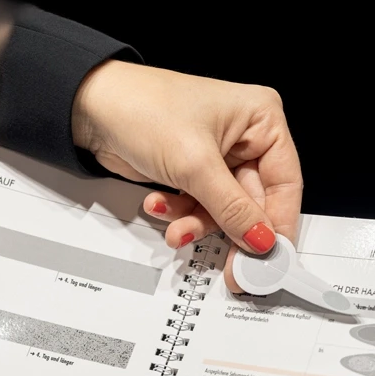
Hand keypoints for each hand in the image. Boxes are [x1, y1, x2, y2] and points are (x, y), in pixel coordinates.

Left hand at [72, 61, 301, 290]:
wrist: (88, 106)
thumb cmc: (142, 107)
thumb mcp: (195, 164)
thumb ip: (232, 209)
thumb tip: (262, 240)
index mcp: (261, 119)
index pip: (285, 182)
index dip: (279, 224)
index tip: (271, 258)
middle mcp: (246, 136)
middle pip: (255, 202)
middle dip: (231, 230)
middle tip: (233, 269)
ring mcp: (219, 156)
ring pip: (225, 210)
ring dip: (198, 223)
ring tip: (177, 228)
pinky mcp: (194, 172)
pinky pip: (201, 207)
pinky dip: (182, 214)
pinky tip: (159, 205)